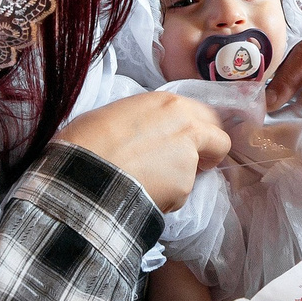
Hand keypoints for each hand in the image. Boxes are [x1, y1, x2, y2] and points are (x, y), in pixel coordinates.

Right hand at [58, 92, 230, 208]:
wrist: (82, 172)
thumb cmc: (87, 139)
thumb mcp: (118, 113)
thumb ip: (147, 120)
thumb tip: (149, 132)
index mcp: (169, 103)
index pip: (204, 114)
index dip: (197, 130)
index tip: (187, 141)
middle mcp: (187, 126)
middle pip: (219, 138)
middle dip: (209, 151)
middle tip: (191, 163)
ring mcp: (189, 158)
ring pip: (197, 170)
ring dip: (180, 177)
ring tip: (146, 182)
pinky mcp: (184, 187)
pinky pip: (179, 194)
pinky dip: (166, 197)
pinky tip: (141, 194)